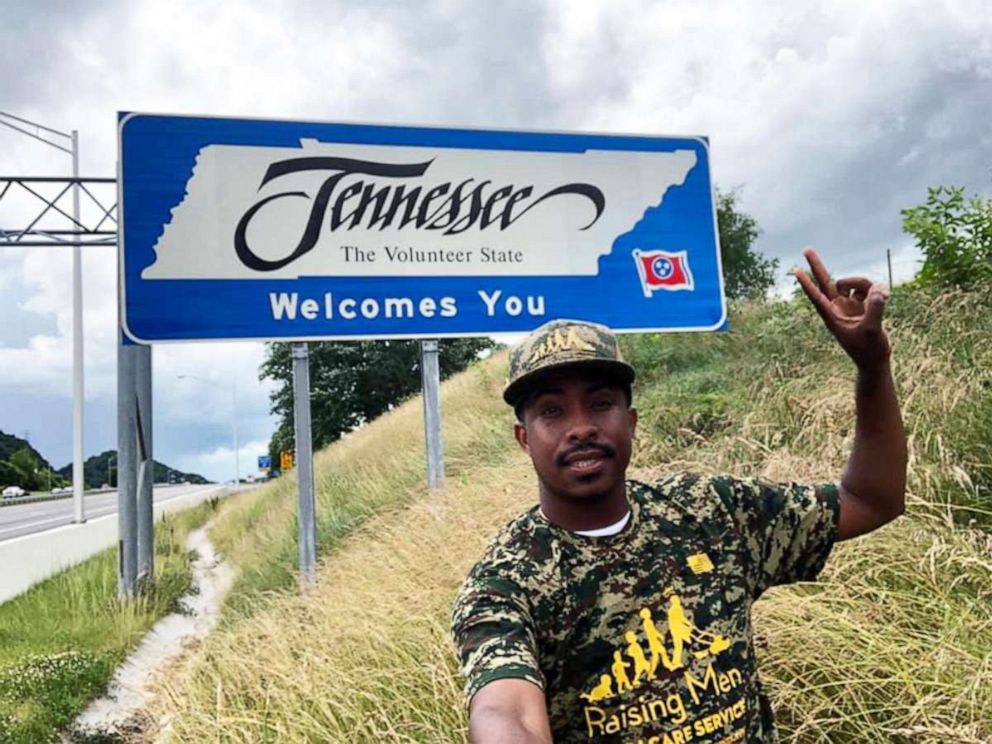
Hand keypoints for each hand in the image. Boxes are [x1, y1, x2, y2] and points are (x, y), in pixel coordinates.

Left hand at [794, 247, 890, 369]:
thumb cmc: (869, 350)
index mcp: (832, 316)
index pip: (817, 296)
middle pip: (825, 281)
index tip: (796, 271)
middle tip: (806, 249)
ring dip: (867, 284)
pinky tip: (887, 296)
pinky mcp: (862, 304)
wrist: (875, 360)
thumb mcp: (872, 330)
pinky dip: (877, 289)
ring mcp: (849, 304)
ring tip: (882, 296)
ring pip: (855, 283)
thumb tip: (878, 291)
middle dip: (817, 265)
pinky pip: (868, 287)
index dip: (808, 284)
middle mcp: (837, 307)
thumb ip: (875, 310)